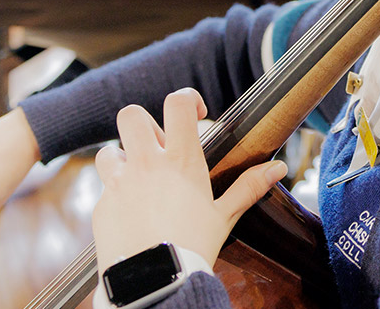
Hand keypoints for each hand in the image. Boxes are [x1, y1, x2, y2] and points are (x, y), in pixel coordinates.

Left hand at [92, 88, 286, 269]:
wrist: (155, 280)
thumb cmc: (193, 246)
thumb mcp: (225, 215)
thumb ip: (249, 187)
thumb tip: (278, 168)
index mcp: (181, 161)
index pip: (177, 104)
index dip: (186, 99)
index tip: (195, 114)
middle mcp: (146, 164)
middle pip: (132, 116)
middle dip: (144, 124)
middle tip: (159, 145)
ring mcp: (119, 183)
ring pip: (109, 150)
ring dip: (122, 157)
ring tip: (138, 176)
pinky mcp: (101, 206)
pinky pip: (105, 189)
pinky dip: (117, 195)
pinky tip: (133, 213)